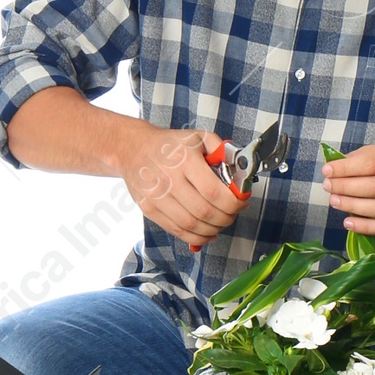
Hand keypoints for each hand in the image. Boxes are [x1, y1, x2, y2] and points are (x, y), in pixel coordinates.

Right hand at [120, 125, 245, 246]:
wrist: (132, 149)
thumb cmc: (169, 145)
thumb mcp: (198, 137)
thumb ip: (222, 150)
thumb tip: (240, 171)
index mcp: (185, 160)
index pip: (214, 192)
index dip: (233, 203)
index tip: (242, 202)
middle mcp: (169, 180)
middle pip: (205, 212)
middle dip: (227, 218)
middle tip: (233, 213)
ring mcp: (157, 197)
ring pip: (191, 225)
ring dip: (213, 230)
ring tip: (221, 223)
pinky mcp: (149, 209)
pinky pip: (177, 231)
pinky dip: (196, 237)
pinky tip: (207, 233)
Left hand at [323, 142, 374, 234]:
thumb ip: (360, 158)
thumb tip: (333, 169)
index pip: (372, 163)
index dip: (346, 169)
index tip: (327, 171)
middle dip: (346, 188)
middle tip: (328, 187)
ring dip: (353, 207)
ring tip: (334, 201)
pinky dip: (366, 227)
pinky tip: (349, 223)